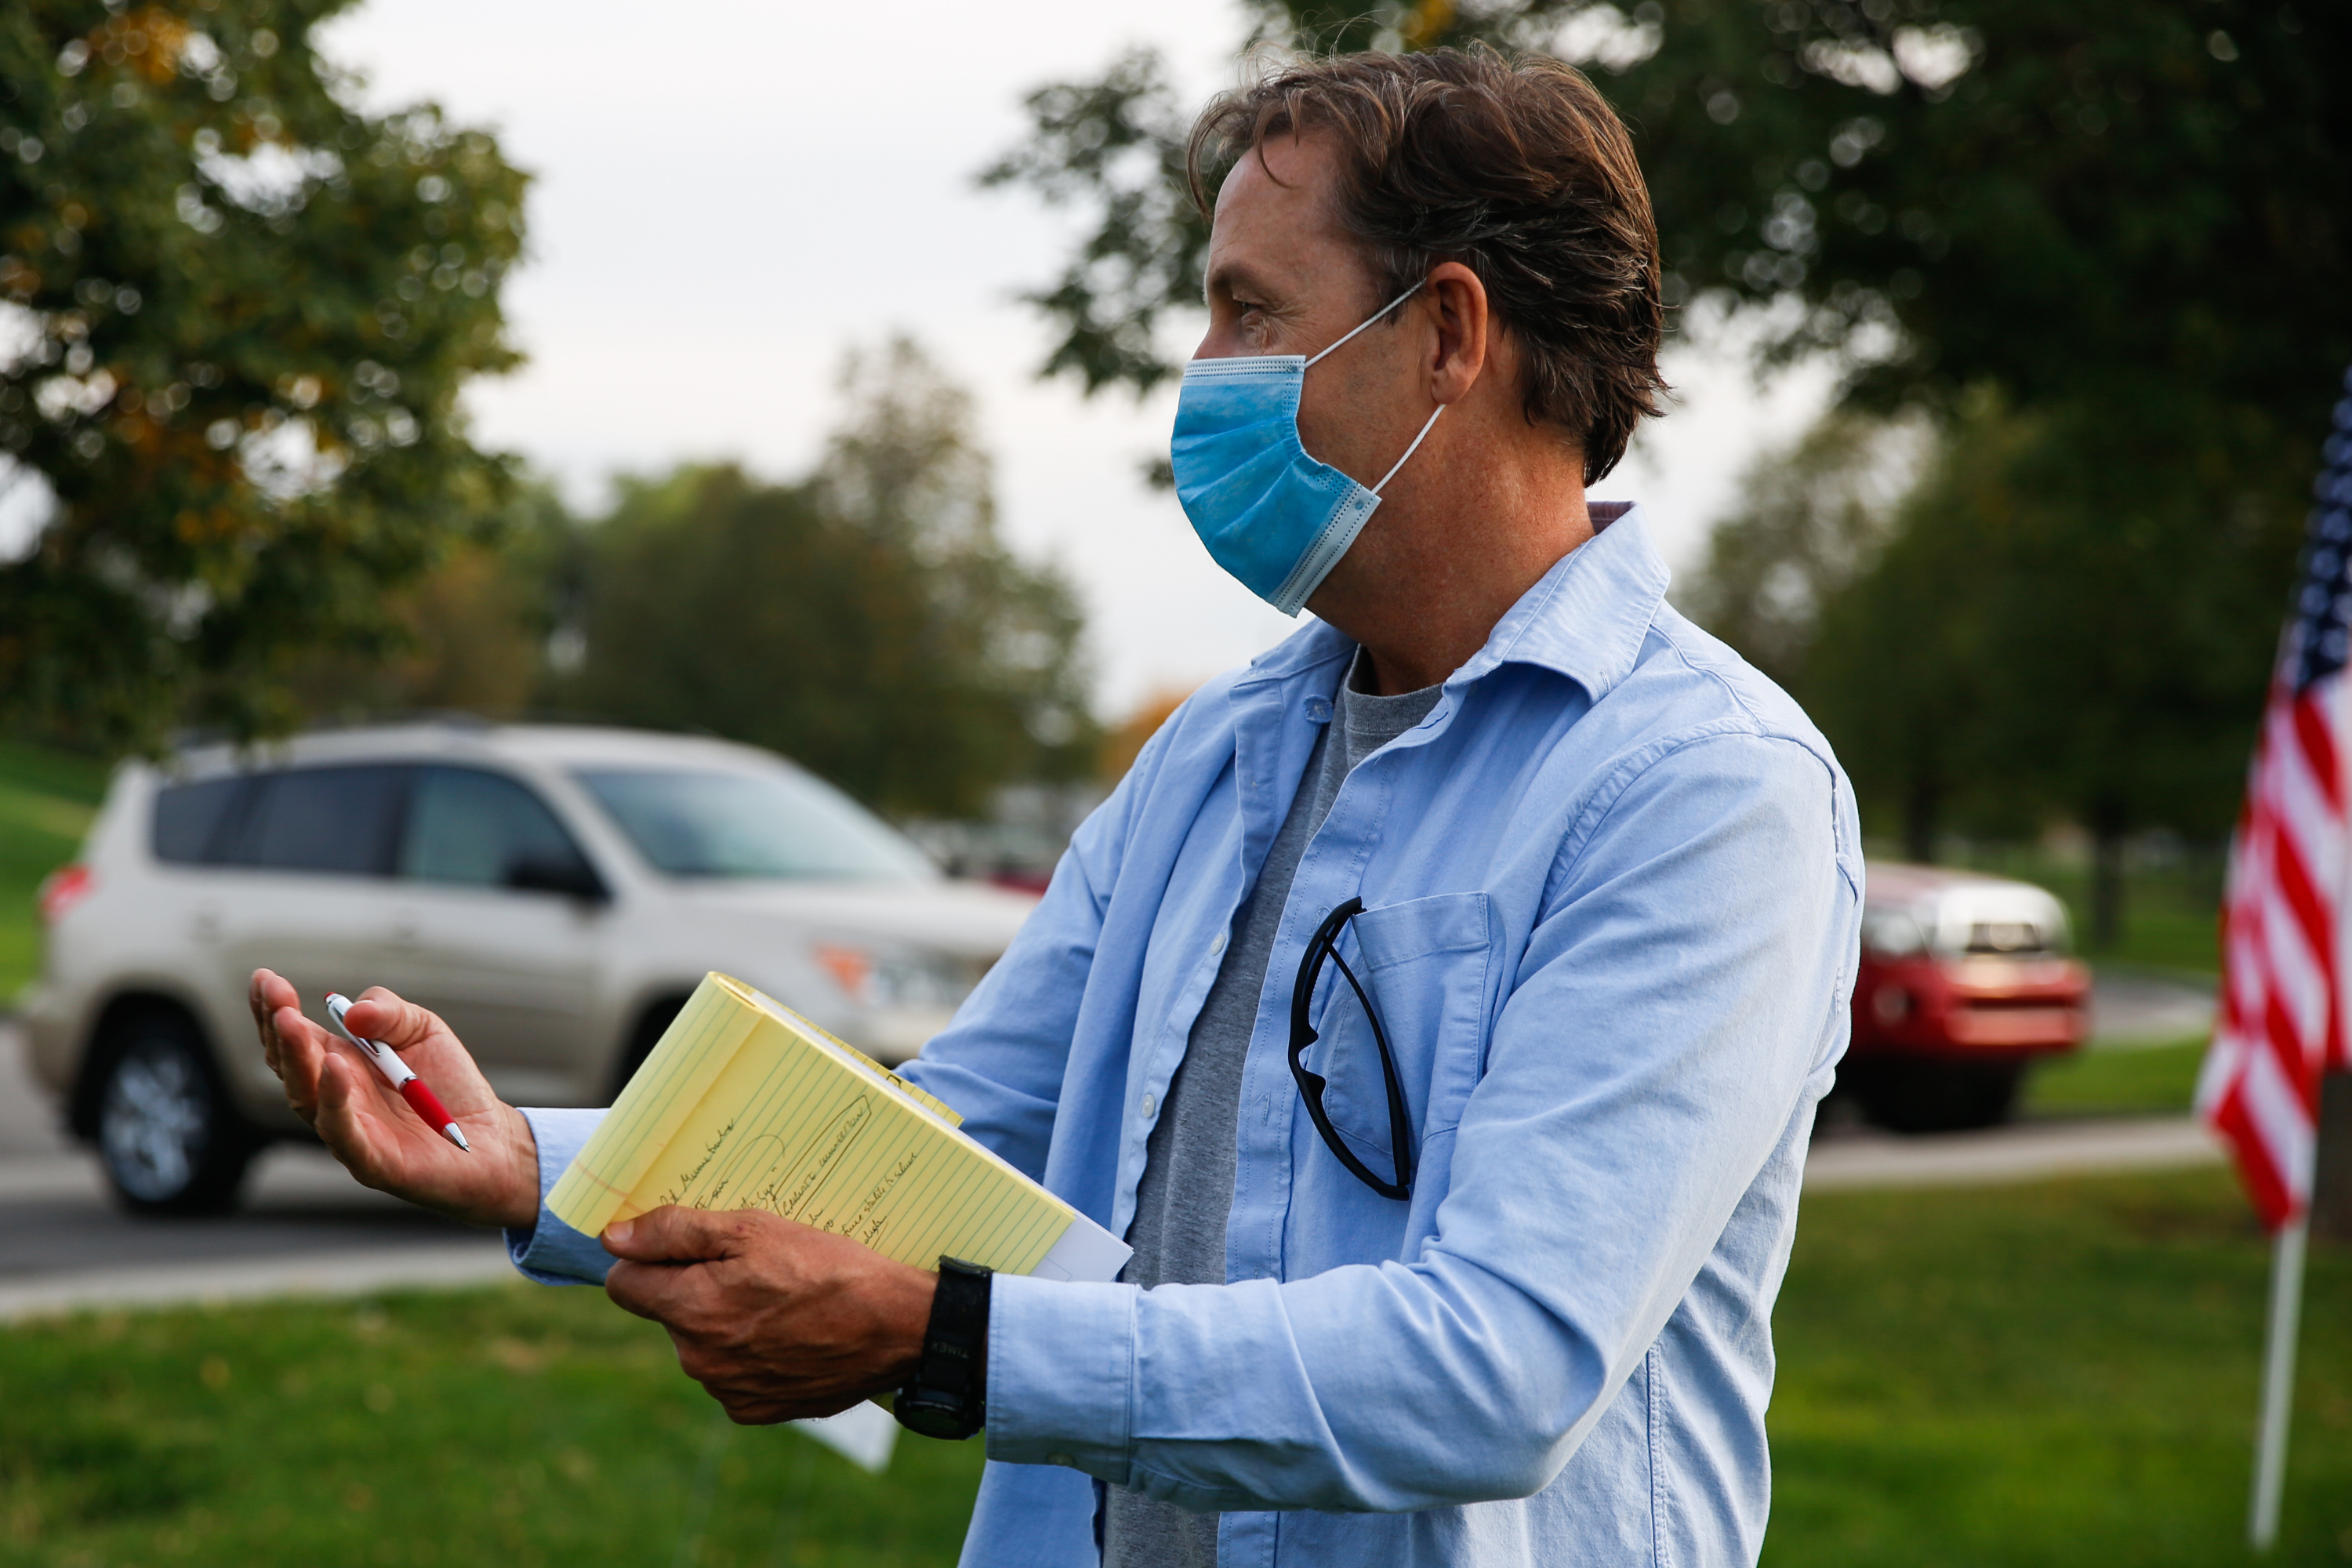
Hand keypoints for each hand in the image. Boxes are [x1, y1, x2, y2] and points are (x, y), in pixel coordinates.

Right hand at [248, 968, 539, 1228]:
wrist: (488, 1139)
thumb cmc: (448, 1085)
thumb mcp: (421, 1028)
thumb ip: (388, 1011)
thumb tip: (352, 1012)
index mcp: (337, 1063)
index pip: (292, 1036)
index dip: (274, 1009)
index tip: (264, 977)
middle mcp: (332, 1097)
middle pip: (290, 1064)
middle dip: (278, 1026)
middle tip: (275, 993)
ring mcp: (346, 1130)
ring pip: (307, 1097)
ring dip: (295, 1057)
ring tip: (290, 1021)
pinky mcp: (370, 1160)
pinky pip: (343, 1131)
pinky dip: (334, 1099)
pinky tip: (333, 1066)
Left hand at [602, 1206, 936, 1423]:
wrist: (897, 1328)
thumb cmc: (829, 1268)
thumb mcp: (754, 1228)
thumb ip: (675, 1232)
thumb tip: (613, 1239)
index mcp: (689, 1310)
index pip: (623, 1285)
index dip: (649, 1259)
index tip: (685, 1248)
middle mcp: (697, 1359)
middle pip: (668, 1313)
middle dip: (696, 1288)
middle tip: (753, 1268)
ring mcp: (725, 1390)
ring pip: (701, 1344)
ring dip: (725, 1321)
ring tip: (780, 1301)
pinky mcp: (755, 1410)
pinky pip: (730, 1375)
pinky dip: (750, 1354)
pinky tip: (789, 1334)